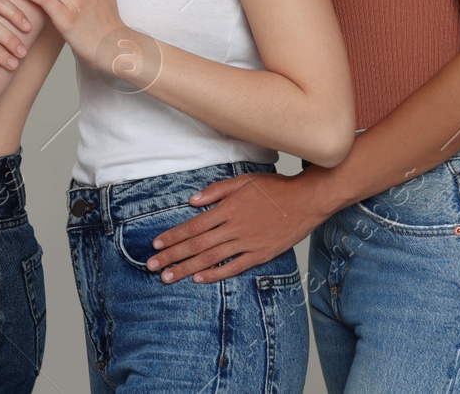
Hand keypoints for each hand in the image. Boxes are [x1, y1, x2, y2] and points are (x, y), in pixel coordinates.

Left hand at [145, 170, 329, 284]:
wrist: (307, 200)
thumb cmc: (276, 188)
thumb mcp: (245, 180)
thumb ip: (217, 191)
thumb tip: (192, 201)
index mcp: (229, 208)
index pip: (194, 225)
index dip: (173, 236)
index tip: (157, 245)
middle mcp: (235, 227)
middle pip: (197, 244)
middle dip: (172, 256)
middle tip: (152, 266)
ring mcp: (248, 243)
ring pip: (211, 258)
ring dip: (187, 268)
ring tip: (168, 277)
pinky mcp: (261, 254)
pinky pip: (234, 267)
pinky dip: (216, 274)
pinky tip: (200, 279)